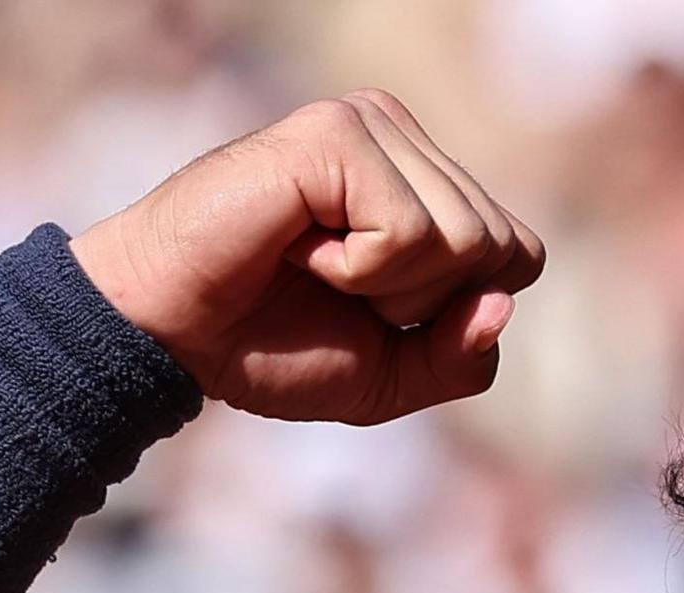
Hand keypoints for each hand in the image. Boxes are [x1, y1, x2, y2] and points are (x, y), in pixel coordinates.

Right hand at [68, 89, 545, 425]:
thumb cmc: (265, 345)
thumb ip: (460, 357)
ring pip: (464, 239)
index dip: (453, 313)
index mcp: (421, 178)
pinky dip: (359, 270)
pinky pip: (411, 233)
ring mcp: (369, 125)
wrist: (166, 336)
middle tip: (334, 287)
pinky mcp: (336, 134)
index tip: (368, 307)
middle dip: (422, 303)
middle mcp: (401, 136)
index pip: (517, 255)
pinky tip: (300, 247)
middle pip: (498, 248)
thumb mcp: (387, 376)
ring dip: (387, 288)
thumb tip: (501, 304)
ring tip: (312, 264)